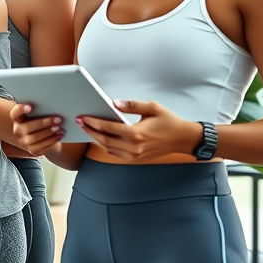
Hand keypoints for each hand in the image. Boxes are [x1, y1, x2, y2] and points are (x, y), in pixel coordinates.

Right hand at [10, 103, 63, 155]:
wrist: (43, 137)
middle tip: (57, 119)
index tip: (30, 106)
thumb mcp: (37, 114)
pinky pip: (42, 146)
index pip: (15, 113)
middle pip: (27, 127)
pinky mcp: (32, 150)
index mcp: (17, 119)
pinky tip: (59, 135)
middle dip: (43, 123)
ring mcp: (24, 142)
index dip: (20, 110)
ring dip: (49, 132)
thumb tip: (50, 106)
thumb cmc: (40, 121)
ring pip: (35, 138)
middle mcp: (17, 131)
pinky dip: (52, 140)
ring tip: (59, 128)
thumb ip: (39, 110)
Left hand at [77, 100, 199, 161]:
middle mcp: (133, 147)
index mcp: (136, 134)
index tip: (83, 117)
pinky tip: (101, 137)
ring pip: (108, 148)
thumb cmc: (169, 122)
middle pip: (104, 140)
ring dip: (96, 139)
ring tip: (87, 128)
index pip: (108, 128)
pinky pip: (116, 153)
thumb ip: (131, 105)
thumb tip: (113, 103)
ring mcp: (134, 155)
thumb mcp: (152, 107)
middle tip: (79, 122)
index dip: (93, 122)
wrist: (182, 139)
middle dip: (90, 131)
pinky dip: (106, 145)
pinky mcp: (136, 159)